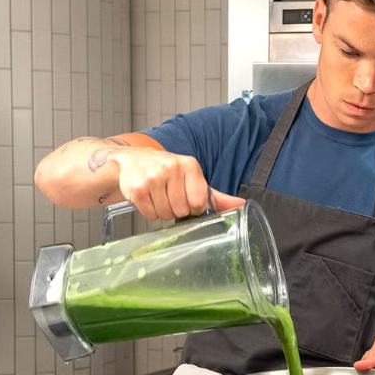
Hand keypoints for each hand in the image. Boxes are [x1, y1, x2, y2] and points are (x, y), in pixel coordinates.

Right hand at [112, 148, 244, 219]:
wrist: (133, 160)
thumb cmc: (168, 172)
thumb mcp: (193, 179)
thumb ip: (216, 196)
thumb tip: (242, 205)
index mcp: (190, 165)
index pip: (199, 202)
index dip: (194, 207)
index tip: (188, 200)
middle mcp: (171, 168)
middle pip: (182, 210)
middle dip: (176, 209)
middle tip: (169, 196)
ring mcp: (152, 177)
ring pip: (165, 214)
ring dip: (162, 211)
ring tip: (158, 196)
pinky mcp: (137, 188)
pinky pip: (150, 215)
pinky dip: (150, 212)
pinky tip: (148, 198)